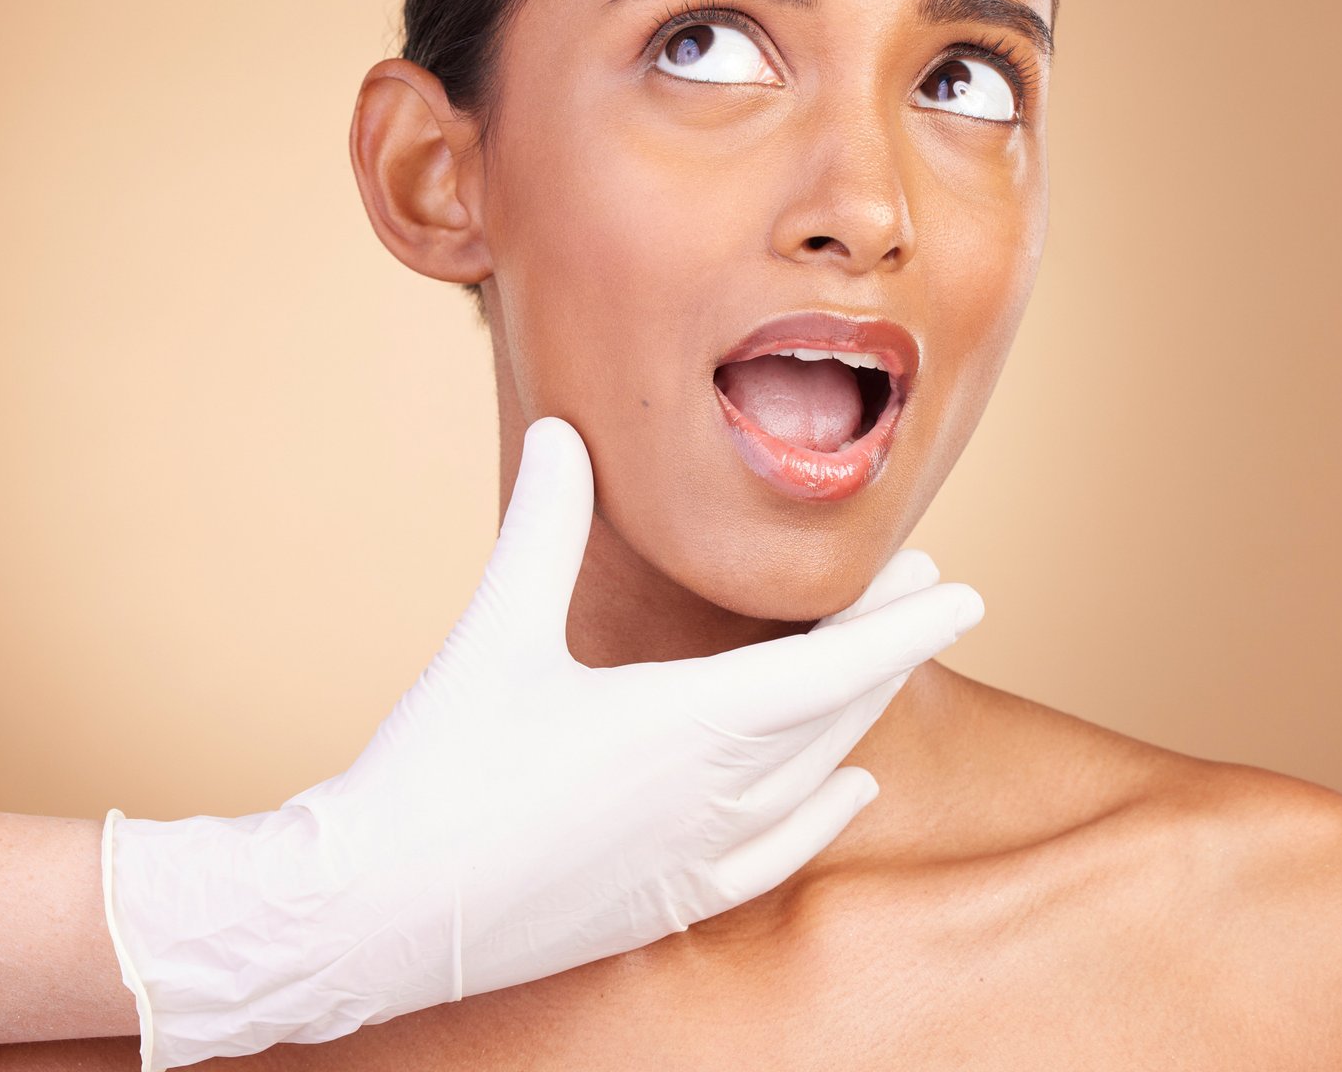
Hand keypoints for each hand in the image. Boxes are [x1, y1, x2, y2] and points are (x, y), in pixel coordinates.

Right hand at [101, 416, 982, 1071]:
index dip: (902, 624)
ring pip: (814, 778)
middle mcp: (711, 797)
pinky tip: (851, 794)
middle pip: (836, 714)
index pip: (830, 667)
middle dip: (891, 648)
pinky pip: (776, 857)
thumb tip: (559, 428)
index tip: (964, 589)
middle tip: (932, 591)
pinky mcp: (665, 902)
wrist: (377, 914)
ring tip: (891, 669)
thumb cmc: (437, 770)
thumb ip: (543, 526)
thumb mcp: (497, 634)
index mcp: (683, 725)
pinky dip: (823, 815)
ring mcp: (693, 858)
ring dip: (861, 718)